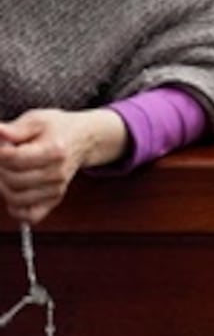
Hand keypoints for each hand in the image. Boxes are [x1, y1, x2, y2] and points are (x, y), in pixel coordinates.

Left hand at [0, 107, 127, 223]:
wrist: (84, 140)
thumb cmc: (58, 129)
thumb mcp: (37, 120)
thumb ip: (15, 129)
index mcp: (55, 151)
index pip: (14, 158)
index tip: (1, 147)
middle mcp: (57, 173)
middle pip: (12, 179)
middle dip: (0, 168)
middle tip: (4, 158)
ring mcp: (56, 188)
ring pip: (15, 197)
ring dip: (4, 185)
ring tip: (9, 171)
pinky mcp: (54, 200)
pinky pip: (29, 215)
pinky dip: (16, 208)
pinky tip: (15, 191)